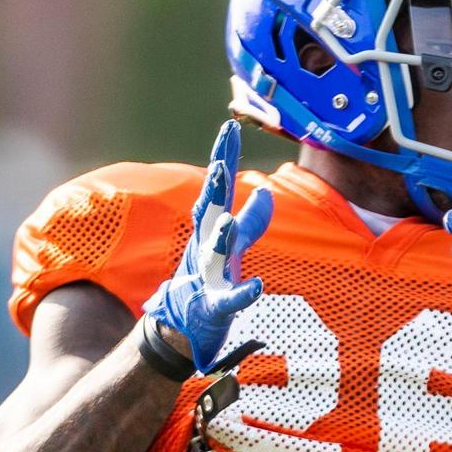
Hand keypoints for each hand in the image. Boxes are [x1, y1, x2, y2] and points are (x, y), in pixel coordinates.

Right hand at [143, 120, 273, 370]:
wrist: (183, 324)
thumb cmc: (210, 278)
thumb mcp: (232, 246)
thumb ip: (252, 220)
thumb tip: (267, 192)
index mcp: (212, 228)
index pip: (220, 187)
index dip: (225, 158)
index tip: (230, 126)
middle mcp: (205, 246)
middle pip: (209, 212)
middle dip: (213, 190)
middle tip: (219, 166)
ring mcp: (207, 275)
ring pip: (214, 253)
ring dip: (221, 237)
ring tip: (228, 222)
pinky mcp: (214, 306)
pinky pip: (229, 299)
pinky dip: (242, 294)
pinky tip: (257, 287)